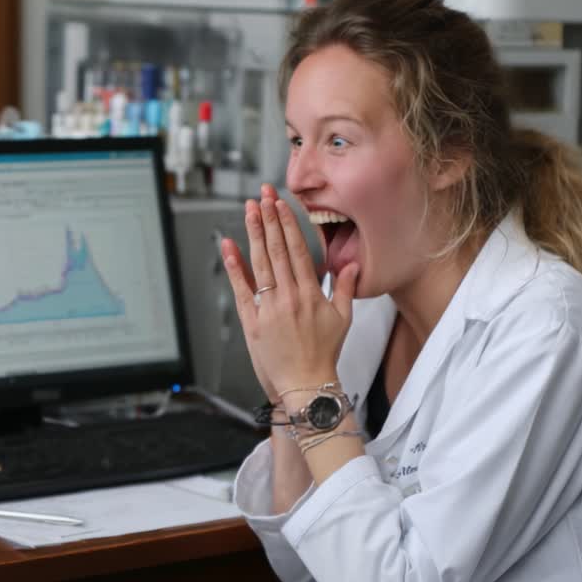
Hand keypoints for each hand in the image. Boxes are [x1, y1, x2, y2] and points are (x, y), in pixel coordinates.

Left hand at [220, 184, 359, 400]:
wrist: (307, 386)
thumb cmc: (324, 355)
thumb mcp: (343, 320)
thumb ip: (346, 289)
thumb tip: (353, 264)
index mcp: (311, 294)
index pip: (298, 250)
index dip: (288, 224)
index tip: (281, 204)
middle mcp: (290, 297)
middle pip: (278, 250)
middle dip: (269, 219)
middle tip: (262, 195)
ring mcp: (270, 308)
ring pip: (260, 263)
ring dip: (254, 234)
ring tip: (249, 210)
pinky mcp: (253, 322)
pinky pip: (242, 289)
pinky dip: (234, 267)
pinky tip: (229, 246)